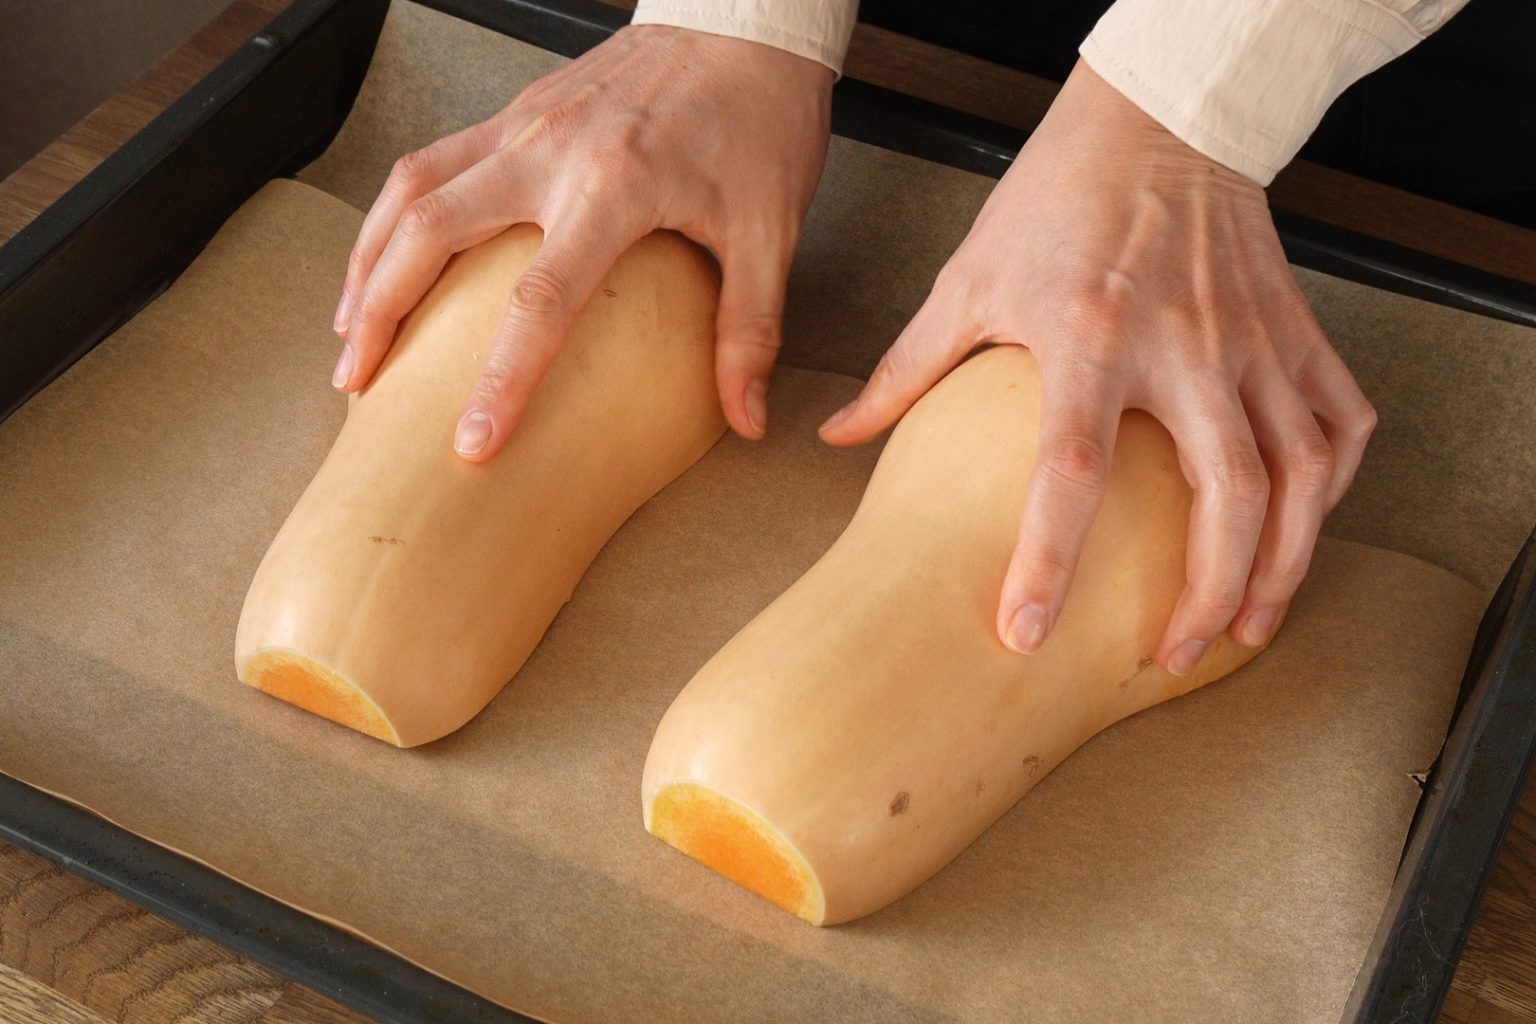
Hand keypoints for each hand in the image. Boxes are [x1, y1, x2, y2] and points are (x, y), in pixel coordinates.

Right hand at [332, 26, 832, 458]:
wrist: (743, 22)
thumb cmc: (759, 120)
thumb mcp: (771, 231)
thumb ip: (749, 330)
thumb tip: (746, 419)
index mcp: (615, 185)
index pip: (540, 301)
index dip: (501, 379)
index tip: (472, 442)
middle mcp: (549, 150)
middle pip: (429, 232)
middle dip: (382, 313)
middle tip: (357, 384)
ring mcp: (523, 123)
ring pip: (410, 188)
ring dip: (369, 262)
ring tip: (350, 333)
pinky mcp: (516, 110)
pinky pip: (431, 162)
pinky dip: (395, 216)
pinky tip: (388, 260)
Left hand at [819, 61, 1375, 674]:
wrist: (1157, 122)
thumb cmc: (1055, 200)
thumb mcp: (968, 279)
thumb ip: (907, 368)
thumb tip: (839, 436)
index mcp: (1090, 337)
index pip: (1072, 470)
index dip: (1048, 561)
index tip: (1026, 634)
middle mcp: (1187, 347)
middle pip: (1224, 495)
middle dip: (1209, 594)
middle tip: (1176, 655)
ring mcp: (1255, 341)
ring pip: (1300, 474)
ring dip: (1282, 564)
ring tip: (1248, 627)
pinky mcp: (1298, 330)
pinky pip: (1340, 423)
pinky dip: (1331, 490)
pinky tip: (1300, 533)